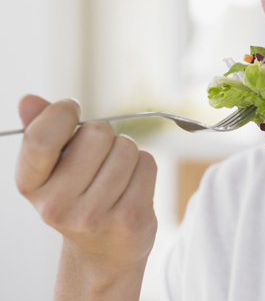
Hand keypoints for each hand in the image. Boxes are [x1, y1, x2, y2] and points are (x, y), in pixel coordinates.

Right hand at [15, 95, 157, 293]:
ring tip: (115, 177)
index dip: (63, 112)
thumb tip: (29, 100)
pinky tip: (131, 188)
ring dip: (126, 154)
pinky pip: (147, 164)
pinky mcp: (129, 219)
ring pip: (126, 147)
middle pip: (98, 133)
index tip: (72, 112)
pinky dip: (144, 168)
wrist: (103, 251)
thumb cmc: (78, 196)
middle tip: (99, 159)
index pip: (41, 137)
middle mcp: (56, 205)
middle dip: (105, 137)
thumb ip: (41, 131)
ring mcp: (93, 215)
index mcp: (30, 185)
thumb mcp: (53, 168)